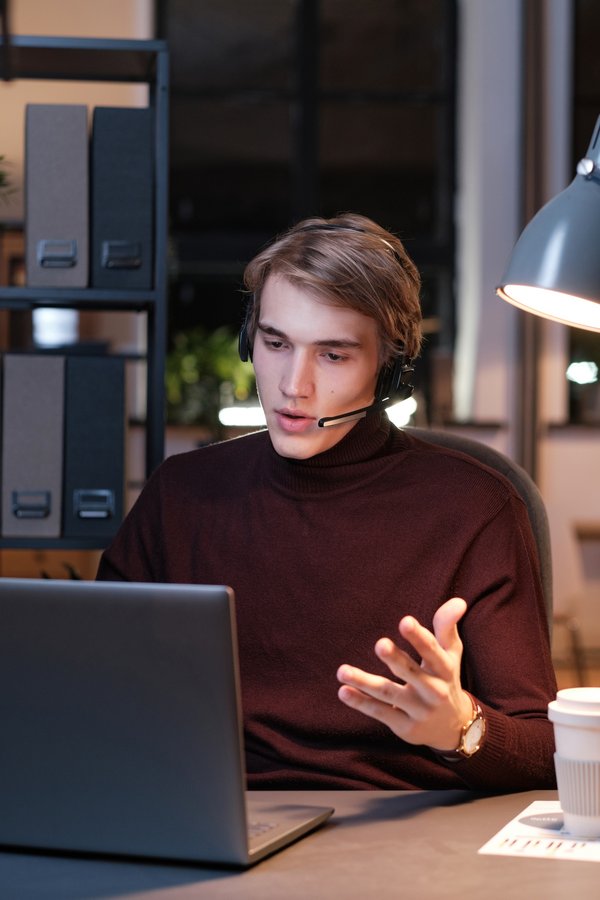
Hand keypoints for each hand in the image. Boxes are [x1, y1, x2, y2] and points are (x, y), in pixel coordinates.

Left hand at [336, 597, 472, 751]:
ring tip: (342, 671)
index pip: (432, 651)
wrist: (454, 728)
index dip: (419, 637)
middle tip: (380, 644)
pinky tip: (343, 691)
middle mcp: (433, 691)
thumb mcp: (451, 654)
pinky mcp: (404, 727)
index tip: (405, 621)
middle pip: (411, 673)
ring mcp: (418, 711)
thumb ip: (447, 626)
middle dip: (395, 659)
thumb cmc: (446, 679)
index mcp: (444, 669)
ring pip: (388, 694)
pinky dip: (361, 703)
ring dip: (364, 682)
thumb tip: (457, 601)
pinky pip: (381, 712)